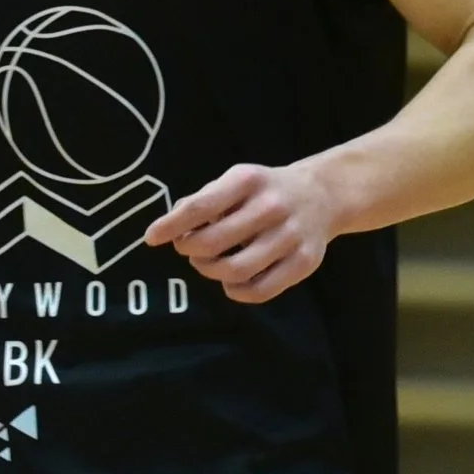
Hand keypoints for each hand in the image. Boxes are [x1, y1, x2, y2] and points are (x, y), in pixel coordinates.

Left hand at [146, 158, 337, 303]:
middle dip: (190, 251)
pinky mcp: (303, 263)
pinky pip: (259, 291)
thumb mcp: (235, 181)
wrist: (323, 195)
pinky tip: (231, 282)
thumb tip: (169, 226)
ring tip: (208, 263)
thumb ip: (203, 200)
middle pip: (212, 243)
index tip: (151, 237)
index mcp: (247, 181)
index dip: (170, 226)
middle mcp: (271, 207)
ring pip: (234, 271)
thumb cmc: (265, 191)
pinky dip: (235, 292)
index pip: (199, 207)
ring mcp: (289, 237)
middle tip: (188, 249)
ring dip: (210, 271)